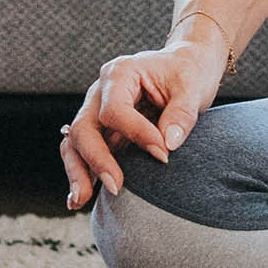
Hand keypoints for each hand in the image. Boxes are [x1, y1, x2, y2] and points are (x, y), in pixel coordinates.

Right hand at [62, 31, 227, 209]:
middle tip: (116, 186)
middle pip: (84, 128)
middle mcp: (100, 92)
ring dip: (78, 172)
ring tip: (80, 201)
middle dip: (96, 160)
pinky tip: (79, 200)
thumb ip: (181, 115)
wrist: (186, 67)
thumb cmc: (188, 73)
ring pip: (74, 143)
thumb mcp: (192, 88)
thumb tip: (168, 145)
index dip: (137, 134)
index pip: (115, 110)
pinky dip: (82, 174)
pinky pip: (83, 152)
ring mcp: (96, 111)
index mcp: (120, 73)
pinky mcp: (102, 130)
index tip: (163, 155)